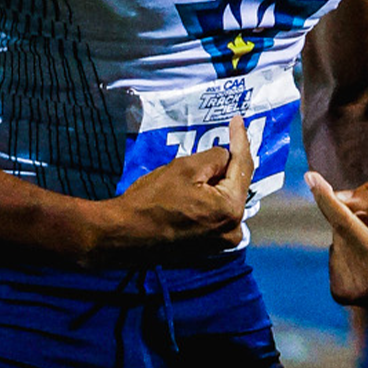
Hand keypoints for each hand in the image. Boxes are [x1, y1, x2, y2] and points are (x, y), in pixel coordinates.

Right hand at [93, 115, 252, 262]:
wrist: (125, 235)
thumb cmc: (152, 202)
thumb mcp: (185, 167)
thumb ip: (214, 157)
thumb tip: (225, 157)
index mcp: (230, 208)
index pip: (243, 166)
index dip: (240, 140)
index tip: (238, 121)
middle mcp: (232, 228)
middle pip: (236, 184)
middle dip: (228, 163)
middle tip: (225, 137)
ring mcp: (221, 241)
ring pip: (225, 198)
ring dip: (217, 180)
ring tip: (204, 162)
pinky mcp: (208, 246)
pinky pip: (216, 212)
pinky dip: (210, 197)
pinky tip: (197, 185)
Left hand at [306, 171, 367, 306]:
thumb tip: (334, 197)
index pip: (346, 222)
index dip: (327, 199)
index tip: (311, 178)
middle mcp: (362, 281)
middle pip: (343, 227)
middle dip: (355, 220)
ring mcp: (350, 291)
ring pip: (338, 240)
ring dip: (353, 238)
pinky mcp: (340, 294)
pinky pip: (336, 255)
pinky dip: (349, 253)